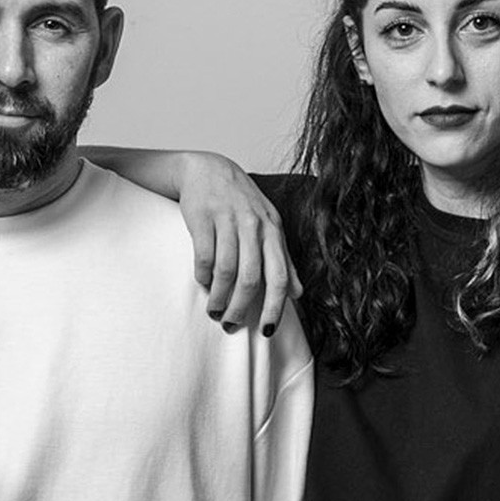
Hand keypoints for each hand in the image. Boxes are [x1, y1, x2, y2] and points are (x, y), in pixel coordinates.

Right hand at [172, 154, 296, 336]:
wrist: (208, 169)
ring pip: (225, 271)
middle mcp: (253, 225)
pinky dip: (202, 277)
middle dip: (240, 309)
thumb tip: (298, 294)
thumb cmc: (241, 202)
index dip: (275, 307)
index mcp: (273, 230)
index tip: (267, 331)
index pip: (279, 276)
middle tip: (231, 325)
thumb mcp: (268, 226)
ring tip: (214, 311)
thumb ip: (283, 259)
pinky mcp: (202, 218)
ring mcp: (227, 220)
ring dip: (218, 298)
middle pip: (250, 279)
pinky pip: (203, 257)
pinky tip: (202, 284)